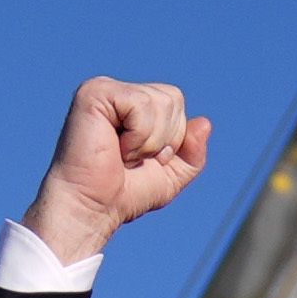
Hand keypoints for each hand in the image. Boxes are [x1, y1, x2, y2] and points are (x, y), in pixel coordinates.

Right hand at [20, 77, 210, 263]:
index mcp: (132, 104)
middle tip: (131, 158)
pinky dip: (138, 136)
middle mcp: (116, 92)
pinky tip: (114, 148)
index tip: (142, 159)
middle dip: (163, 138)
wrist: (92, 209)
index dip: (172, 137)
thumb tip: (205, 122)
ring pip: (160, 102)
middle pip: (173, 97)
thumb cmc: (124, 193)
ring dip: (149, 141)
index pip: (176, 101)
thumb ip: (193, 151)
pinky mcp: (93, 94)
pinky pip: (141, 105)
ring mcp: (102, 89)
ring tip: (121, 154)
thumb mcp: (172, 175)